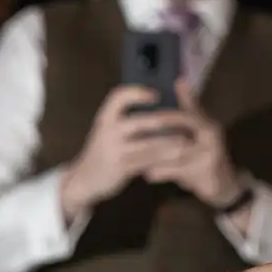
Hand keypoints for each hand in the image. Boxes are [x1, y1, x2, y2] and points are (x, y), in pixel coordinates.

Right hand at [61, 85, 210, 216]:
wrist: (83, 180)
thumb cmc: (103, 151)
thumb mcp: (107, 131)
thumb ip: (126, 119)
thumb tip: (157, 104)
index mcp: (105, 117)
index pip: (119, 96)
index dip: (138, 92)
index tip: (156, 94)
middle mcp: (108, 130)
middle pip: (143, 121)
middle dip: (167, 120)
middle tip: (185, 120)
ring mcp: (115, 150)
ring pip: (150, 144)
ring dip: (171, 142)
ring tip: (187, 141)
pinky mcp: (122, 167)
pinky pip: (148, 161)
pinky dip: (164, 159)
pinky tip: (175, 157)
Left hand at [134, 82, 243, 207]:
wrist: (222, 186)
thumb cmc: (202, 155)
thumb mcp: (196, 131)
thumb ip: (188, 108)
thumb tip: (179, 79)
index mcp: (207, 123)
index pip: (188, 110)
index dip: (169, 107)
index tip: (148, 104)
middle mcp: (212, 135)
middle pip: (184, 124)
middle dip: (159, 124)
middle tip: (136, 128)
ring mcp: (211, 154)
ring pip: (177, 151)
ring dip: (154, 154)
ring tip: (135, 156)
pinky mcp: (206, 173)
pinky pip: (178, 172)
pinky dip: (161, 173)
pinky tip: (148, 175)